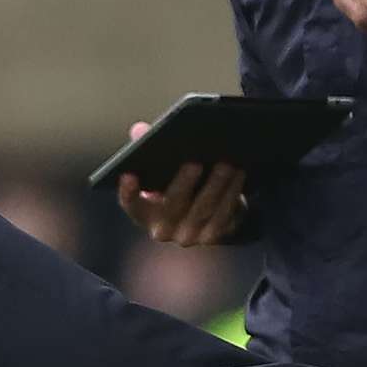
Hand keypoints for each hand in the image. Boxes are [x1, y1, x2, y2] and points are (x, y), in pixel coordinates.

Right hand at [114, 141, 249, 246]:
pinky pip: (224, 214)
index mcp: (145, 213)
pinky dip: (232, 192)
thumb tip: (140, 130)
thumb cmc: (177, 187)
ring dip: (216, 184)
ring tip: (226, 163)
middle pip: (173, 205)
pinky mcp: (213, 236)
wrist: (204, 216)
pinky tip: (238, 174)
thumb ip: (147, 149)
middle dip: (184, 183)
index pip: (131, 204)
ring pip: (203, 208)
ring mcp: (189, 236)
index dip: (128, 192)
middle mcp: (163, 230)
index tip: (128, 175)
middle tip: (194, 162)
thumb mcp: (160, 171)